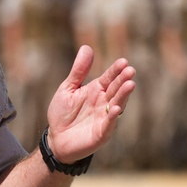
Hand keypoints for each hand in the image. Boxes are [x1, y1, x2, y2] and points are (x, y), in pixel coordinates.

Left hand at [46, 45, 135, 162]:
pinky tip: (116, 108)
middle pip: (116, 89)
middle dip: (123, 80)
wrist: (56, 139)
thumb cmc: (63, 113)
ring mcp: (105, 118)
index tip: (124, 62)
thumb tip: (87, 47)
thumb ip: (78, 71)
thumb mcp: (68, 88)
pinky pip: (109, 124)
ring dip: (123, 96)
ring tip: (130, 84)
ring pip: (117, 104)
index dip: (116, 70)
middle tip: (130, 70)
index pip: (109, 78)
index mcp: (96, 90)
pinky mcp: (102, 133)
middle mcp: (104, 102)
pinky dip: (113, 117)